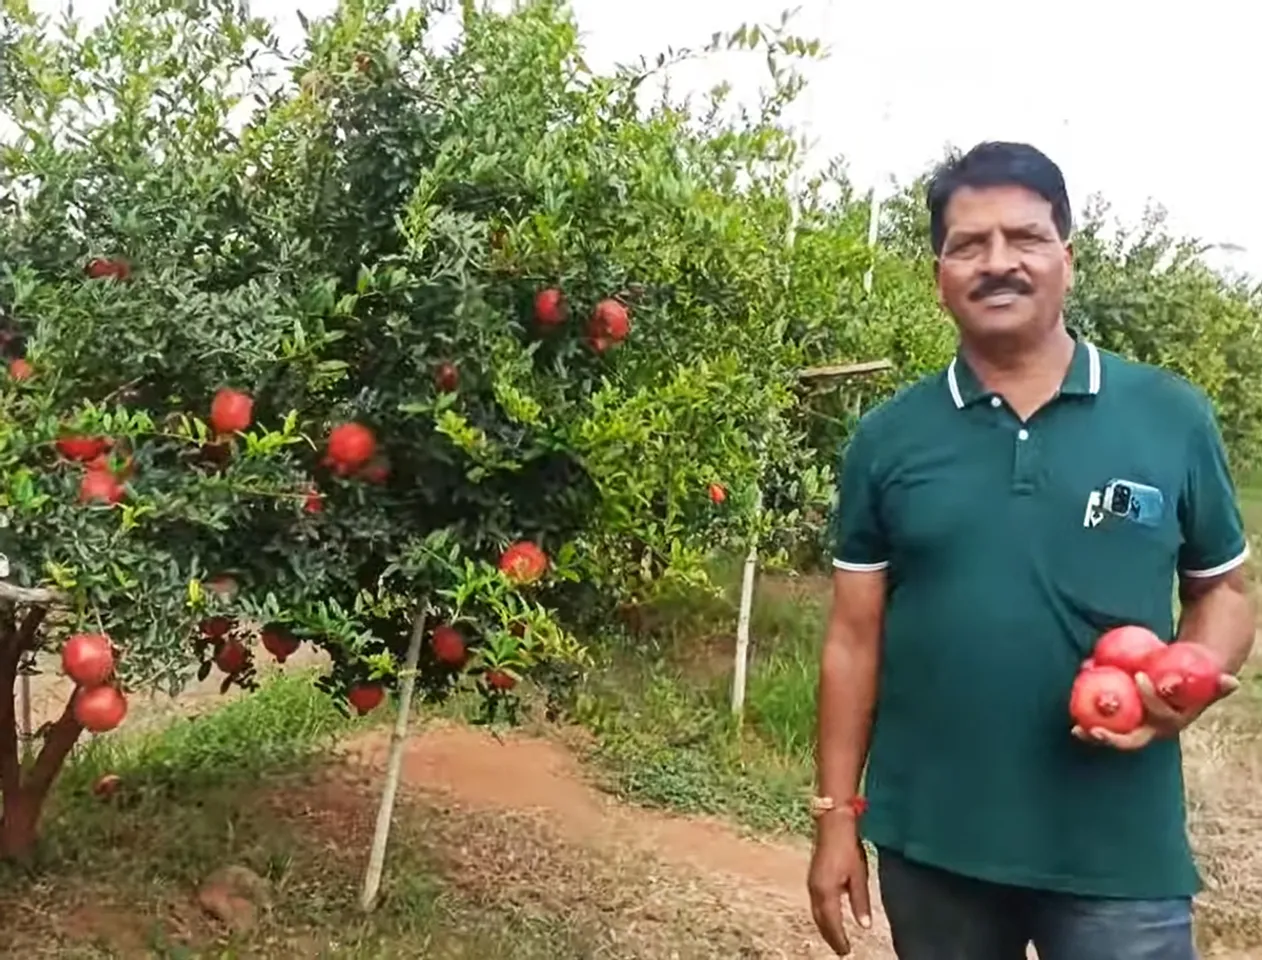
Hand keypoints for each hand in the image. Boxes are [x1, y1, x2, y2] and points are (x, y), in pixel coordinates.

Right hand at [807, 820, 871, 956]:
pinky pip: (815, 903)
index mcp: (826, 892)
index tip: (846, 952)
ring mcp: (811, 883)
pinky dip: (823, 915)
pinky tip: (830, 916)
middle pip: (821, 920)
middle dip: (830, 936)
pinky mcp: (812, 877)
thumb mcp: (858, 876)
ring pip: (817, 912)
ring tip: (836, 937)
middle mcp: (815, 890)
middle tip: (841, 950)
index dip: (839, 939)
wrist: (832, 825)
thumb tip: (864, 925)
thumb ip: (860, 901)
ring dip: (825, 926)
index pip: (832, 922)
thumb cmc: (848, 849)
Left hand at [1072, 670, 1239, 750]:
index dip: (1151, 698)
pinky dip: (1088, 716)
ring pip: (1114, 736)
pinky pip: (1103, 722)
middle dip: (1113, 739)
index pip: (1161, 715)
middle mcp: (1151, 732)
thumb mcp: (1205, 682)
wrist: (1179, 687)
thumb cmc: (1191, 681)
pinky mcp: (1120, 723)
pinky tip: (1071, 708)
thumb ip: (1218, 684)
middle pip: (1132, 740)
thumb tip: (1233, 681)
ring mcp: (1134, 729)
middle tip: (1094, 729)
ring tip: (1076, 729)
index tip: (1139, 675)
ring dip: (1095, 735)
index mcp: (1170, 724)